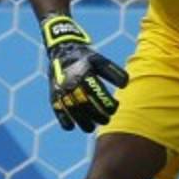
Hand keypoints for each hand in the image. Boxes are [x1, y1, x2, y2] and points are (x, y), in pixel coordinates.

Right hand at [40, 14, 128, 132]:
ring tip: (91, 128)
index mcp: (85, 73)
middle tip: (106, 121)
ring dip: (82, 121)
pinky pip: (58, 109)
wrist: (62, 50)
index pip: (98, 93)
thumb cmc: (86, 58)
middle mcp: (72, 82)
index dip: (107, 103)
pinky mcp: (53, 94)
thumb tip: (125, 85)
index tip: (115, 108)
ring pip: (72, 110)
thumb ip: (113, 72)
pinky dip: (64, 119)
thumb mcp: (100, 61)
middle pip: (86, 104)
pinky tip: (71, 127)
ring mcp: (61, 89)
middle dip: (97, 116)